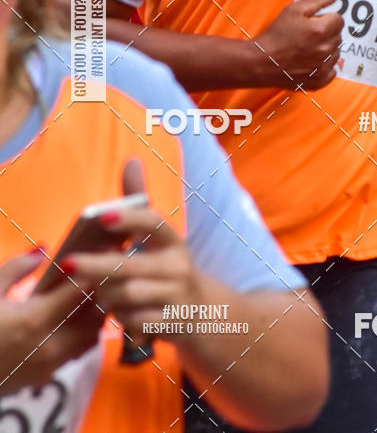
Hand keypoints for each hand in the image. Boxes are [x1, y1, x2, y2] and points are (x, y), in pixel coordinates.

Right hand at [0, 251, 101, 393]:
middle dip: (99, 294)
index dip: (92, 270)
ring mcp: (49, 366)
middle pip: (96, 316)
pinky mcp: (44, 378)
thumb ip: (16, 268)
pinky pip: (76, 353)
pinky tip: (67, 320)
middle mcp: (49, 346)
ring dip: (93, 317)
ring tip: (82, 297)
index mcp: (35, 320)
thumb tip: (43, 248)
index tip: (98, 254)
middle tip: (94, 274)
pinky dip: (80, 335)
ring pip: (91, 337)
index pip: (83, 290)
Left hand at [62, 208, 198, 343]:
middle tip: (66, 263)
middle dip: (95, 265)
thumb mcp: (159, 239)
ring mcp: (177, 297)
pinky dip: (120, 318)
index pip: (153, 224)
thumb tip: (131, 160)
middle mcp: (179, 267)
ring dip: (106, 294)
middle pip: (129, 266)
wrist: (202, 311)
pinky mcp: (172, 323)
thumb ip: (140, 203)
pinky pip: (133, 321)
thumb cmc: (167, 268)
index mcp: (173, 242)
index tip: (101, 217)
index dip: (128, 219)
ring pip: (126, 295)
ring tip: (98, 291)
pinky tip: (118, 312)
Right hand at [254, 0, 343, 89]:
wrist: (262, 62)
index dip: (326, 18)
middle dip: (327, 32)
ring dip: (326, 48)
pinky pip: (332, 70)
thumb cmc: (276, 34)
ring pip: (336, 52)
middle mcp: (326, 49)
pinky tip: (310, 62)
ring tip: (307, 48)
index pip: (339, 19)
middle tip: (307, 35)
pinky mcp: (320, 81)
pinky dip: (324, 66)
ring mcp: (324, 67)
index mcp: (321, 30)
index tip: (313, 22)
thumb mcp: (294, 10)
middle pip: (338, 35)